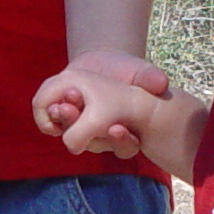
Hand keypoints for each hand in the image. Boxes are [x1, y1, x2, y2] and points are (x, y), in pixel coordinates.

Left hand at [33, 50, 169, 156]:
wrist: (103, 66)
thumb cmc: (128, 72)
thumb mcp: (142, 72)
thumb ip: (151, 78)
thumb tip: (162, 83)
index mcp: (126, 133)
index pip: (126, 147)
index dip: (122, 140)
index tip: (117, 127)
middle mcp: (103, 138)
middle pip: (96, 145)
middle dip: (88, 131)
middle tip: (78, 112)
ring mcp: (82, 131)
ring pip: (73, 136)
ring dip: (67, 121)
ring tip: (63, 106)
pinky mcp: (65, 122)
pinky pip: (56, 127)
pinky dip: (52, 117)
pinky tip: (52, 104)